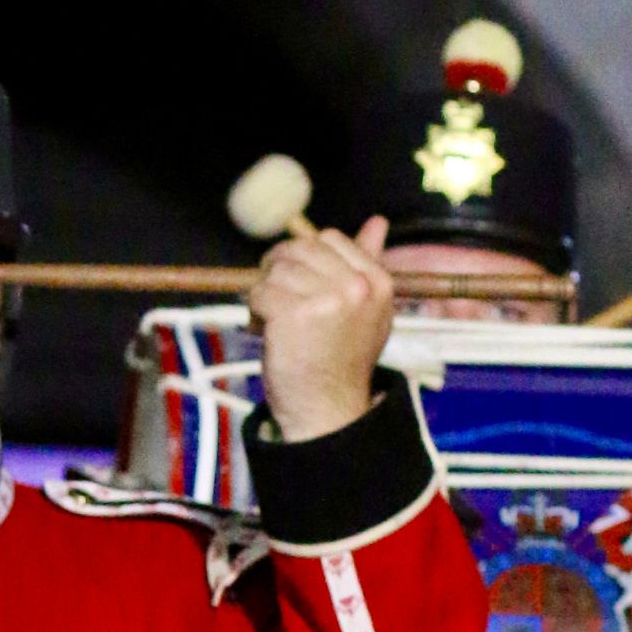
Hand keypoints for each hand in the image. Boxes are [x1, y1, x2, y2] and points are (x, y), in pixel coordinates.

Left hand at [251, 214, 400, 444]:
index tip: (298, 281)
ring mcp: (326, 299)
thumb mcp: (366, 310)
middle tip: (276, 298)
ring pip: (276, 270)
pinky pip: (259, 292)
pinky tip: (266, 330)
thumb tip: (377, 222)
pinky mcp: (293, 314)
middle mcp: (356, 287)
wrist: (328, 409)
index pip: (331, 239)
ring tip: (274, 320)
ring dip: (266, 292)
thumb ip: (367, 263)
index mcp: (377, 282)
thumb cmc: (341, 360)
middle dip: (279, 269)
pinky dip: (254, 310)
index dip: (304, 256)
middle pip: (299, 248)